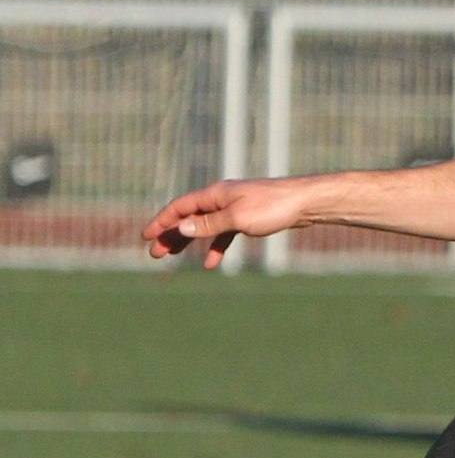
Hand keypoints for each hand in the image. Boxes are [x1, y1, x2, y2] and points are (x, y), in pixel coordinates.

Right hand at [141, 177, 317, 267]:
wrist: (305, 203)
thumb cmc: (272, 207)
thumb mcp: (237, 218)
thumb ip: (209, 224)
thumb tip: (181, 228)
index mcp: (214, 195)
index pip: (179, 207)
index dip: (161, 221)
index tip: (146, 236)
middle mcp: (221, 198)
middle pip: (188, 217)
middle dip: (170, 234)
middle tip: (155, 253)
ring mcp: (235, 207)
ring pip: (204, 226)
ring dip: (188, 241)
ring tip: (172, 256)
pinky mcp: (248, 217)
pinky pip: (225, 233)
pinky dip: (215, 246)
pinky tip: (210, 263)